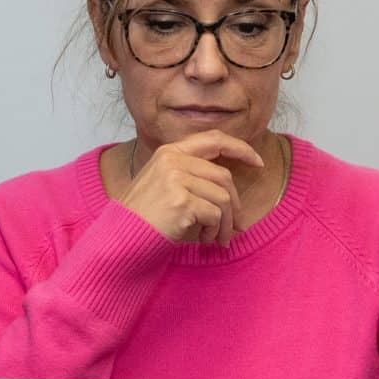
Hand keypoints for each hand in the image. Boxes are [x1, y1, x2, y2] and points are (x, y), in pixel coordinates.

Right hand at [117, 132, 263, 245]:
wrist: (120, 238)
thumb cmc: (144, 217)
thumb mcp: (163, 184)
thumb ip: (191, 175)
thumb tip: (230, 189)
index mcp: (169, 151)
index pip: (214, 138)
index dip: (240, 148)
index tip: (258, 161)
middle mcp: (172, 160)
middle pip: (223, 176)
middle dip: (235, 204)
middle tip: (236, 226)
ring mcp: (175, 179)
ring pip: (223, 198)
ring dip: (225, 223)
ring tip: (216, 238)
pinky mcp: (181, 201)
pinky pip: (215, 214)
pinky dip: (215, 231)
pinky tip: (203, 240)